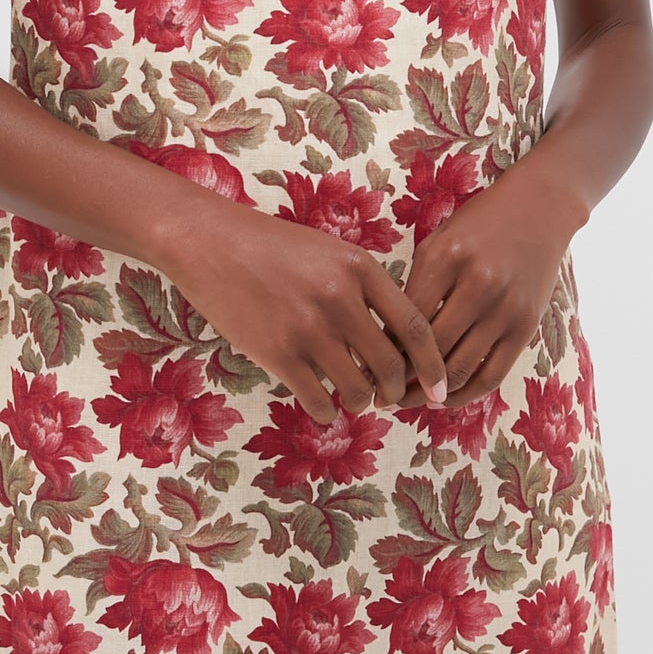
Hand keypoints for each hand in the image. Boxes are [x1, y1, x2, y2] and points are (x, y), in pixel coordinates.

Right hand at [162, 201, 452, 425]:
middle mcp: (340, 298)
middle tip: (391, 398)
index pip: (416, 327)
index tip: (441, 387)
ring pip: (358, 390)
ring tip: (356, 398)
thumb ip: (364, 288)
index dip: (434, 365)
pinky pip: (318, 402)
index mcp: (360, 268)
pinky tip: (321, 403)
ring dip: (362, 403)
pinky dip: (325, 411)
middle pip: (392, 366)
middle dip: (398, 392)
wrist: (211, 243)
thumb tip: (398, 341)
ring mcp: (309, 328)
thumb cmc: (272, 246)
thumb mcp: (330, 252)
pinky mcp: (278, 353)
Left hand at [394, 169, 585, 409]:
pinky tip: (444, 398)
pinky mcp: (526, 327)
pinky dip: (465, 394)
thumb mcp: (437, 240)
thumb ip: (415, 284)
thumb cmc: (478, 224)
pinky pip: (492, 375)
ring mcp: (505, 308)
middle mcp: (477, 284)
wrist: (538, 209)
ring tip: (407, 400)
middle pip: (431, 349)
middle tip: (381, 392)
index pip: (405, 319)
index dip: (382, 349)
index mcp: (446, 257)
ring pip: (460, 369)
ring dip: (429, 392)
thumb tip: (384, 338)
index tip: (366, 365)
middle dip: (401, 377)